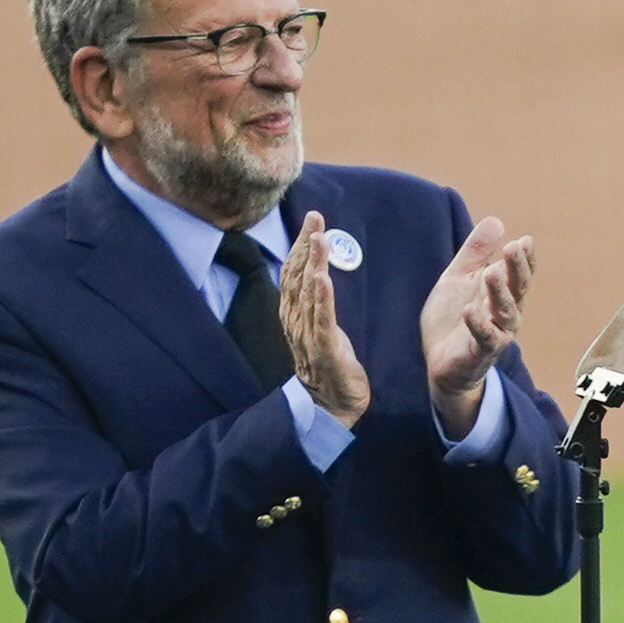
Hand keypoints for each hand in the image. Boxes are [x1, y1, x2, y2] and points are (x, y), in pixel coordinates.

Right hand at [281, 213, 369, 426]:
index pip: (294, 271)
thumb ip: (316, 297)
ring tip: (318, 239)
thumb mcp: (320, 323)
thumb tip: (318, 266)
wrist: (330, 404)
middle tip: (315, 218)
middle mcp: (296, 321)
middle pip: (297, 276)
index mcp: (294, 313)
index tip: (311, 219)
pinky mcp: (325, 351)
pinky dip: (322, 300)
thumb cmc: (327, 360)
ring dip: (312, 264)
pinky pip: (322, 322)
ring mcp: (308, 336)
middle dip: (306, 246)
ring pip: (307, 295)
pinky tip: (323, 280)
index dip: (300, 244)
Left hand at [422, 215, 536, 436]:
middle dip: (517, 269)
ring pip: (505, 312)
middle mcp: (505, 312)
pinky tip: (471, 310)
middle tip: (515, 248)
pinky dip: (479, 325)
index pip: (520, 273)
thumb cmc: (454, 319)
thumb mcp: (459, 278)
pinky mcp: (480, 353)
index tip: (525, 241)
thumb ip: (476, 252)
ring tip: (492, 273)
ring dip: (500, 293)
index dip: (525, 259)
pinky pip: (485, 339)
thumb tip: (496, 221)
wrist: (439, 361)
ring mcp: (495, 333)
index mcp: (502, 293)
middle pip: (517, 289)